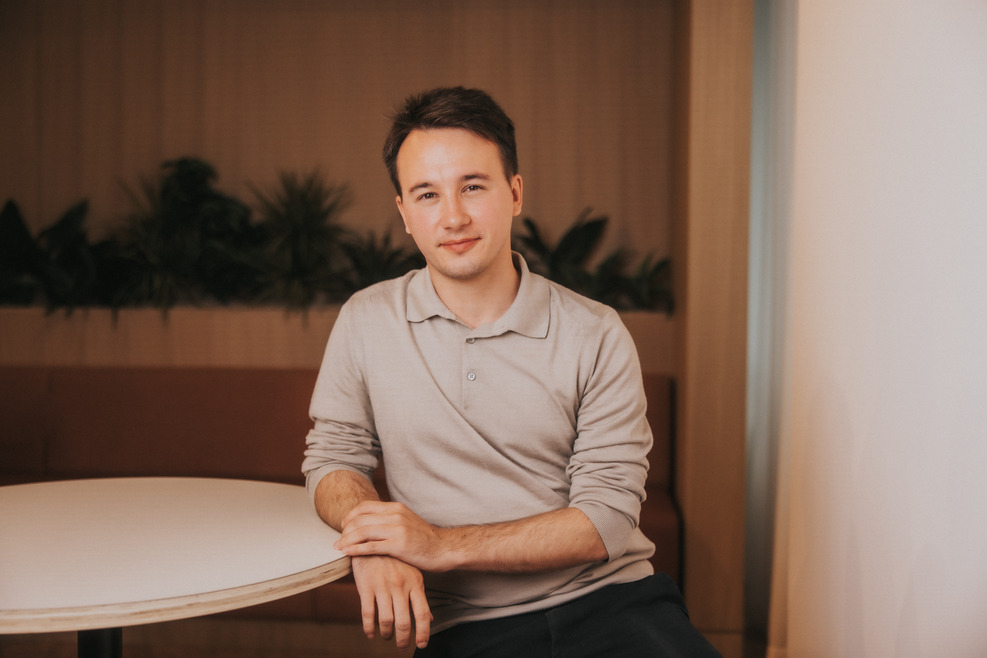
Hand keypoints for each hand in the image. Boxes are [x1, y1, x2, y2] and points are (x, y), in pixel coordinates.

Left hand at [336, 500, 450, 571]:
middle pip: (360, 519)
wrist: (444, 549)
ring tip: (339, 547)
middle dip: (345, 530)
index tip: (343, 526)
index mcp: (396, 508)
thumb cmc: (425, 538)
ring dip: (347, 540)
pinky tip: (347, 553)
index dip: (350, 516)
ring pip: (362, 531)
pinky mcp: (398, 546)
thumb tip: (371, 522)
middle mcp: (395, 515)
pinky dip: (355, 549)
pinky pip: (370, 546)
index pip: (365, 507)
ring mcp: (397, 530)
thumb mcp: (407, 521)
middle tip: (338, 539)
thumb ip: (390, 519)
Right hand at [351, 554, 431, 649]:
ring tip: (387, 636)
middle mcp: (400, 585)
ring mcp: (383, 586)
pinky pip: (368, 613)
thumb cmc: (395, 559)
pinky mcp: (366, 586)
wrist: (373, 538)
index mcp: (414, 582)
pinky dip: (369, 627)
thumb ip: (419, 596)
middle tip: (402, 645)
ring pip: (386, 620)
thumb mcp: (412, 573)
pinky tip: (371, 632)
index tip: (421, 644)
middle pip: (404, 621)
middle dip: (403, 639)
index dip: (423, 632)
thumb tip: (429, 618)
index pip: (422, 613)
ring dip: (387, 633)